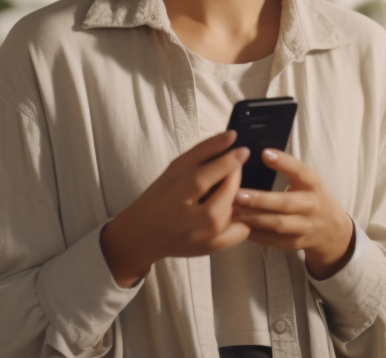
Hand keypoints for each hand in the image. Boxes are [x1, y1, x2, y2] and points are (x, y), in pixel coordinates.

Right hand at [99, 131, 251, 287]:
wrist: (143, 234)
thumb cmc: (160, 196)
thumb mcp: (176, 169)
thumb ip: (204, 151)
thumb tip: (232, 136)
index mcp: (172, 196)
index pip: (202, 179)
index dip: (225, 164)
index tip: (243, 150)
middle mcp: (185, 221)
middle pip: (219, 202)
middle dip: (234, 181)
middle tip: (237, 167)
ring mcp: (198, 239)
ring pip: (229, 218)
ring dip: (237, 199)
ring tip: (231, 188)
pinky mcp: (207, 250)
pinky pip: (236, 235)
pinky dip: (242, 221)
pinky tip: (236, 209)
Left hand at [233, 149, 354, 279]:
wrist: (332, 229)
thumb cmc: (311, 196)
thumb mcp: (306, 181)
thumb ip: (287, 170)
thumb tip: (258, 154)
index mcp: (313, 184)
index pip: (300, 171)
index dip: (284, 162)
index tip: (263, 154)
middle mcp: (311, 205)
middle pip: (285, 203)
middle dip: (260, 200)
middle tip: (236, 194)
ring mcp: (304, 227)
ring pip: (277, 224)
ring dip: (253, 218)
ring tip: (233, 211)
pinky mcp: (295, 243)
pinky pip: (272, 239)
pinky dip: (254, 233)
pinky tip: (238, 226)